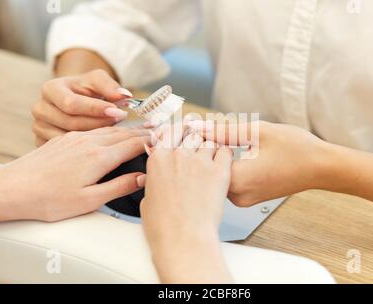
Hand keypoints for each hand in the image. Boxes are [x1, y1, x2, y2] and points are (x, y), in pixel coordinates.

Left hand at [0, 127, 149, 224]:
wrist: (13, 188)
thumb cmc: (49, 199)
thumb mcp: (90, 200)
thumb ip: (119, 186)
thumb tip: (142, 177)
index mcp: (99, 157)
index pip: (133, 145)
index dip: (151, 142)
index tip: (163, 141)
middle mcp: (89, 142)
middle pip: (123, 133)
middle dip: (142, 132)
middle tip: (157, 131)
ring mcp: (75, 138)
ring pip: (108, 129)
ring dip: (126, 129)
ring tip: (138, 130)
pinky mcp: (64, 139)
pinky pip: (93, 129)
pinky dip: (108, 129)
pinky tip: (109, 133)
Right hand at [32, 69, 131, 145]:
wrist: (75, 100)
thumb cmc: (87, 90)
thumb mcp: (97, 80)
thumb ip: (109, 85)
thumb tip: (124, 95)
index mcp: (50, 89)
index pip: (71, 103)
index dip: (96, 109)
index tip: (118, 112)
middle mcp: (40, 109)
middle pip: (70, 122)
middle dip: (98, 123)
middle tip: (120, 122)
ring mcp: (40, 128)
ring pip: (69, 139)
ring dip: (94, 137)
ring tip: (113, 132)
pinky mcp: (43, 143)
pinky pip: (66, 151)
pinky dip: (85, 149)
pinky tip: (100, 144)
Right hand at [141, 131, 232, 282]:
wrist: (183, 239)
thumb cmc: (164, 227)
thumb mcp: (147, 200)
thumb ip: (153, 183)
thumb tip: (154, 182)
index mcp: (158, 159)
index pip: (169, 132)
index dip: (176, 132)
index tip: (181, 133)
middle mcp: (178, 155)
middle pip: (190, 133)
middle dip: (194, 136)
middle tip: (198, 143)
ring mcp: (200, 161)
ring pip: (209, 140)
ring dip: (210, 146)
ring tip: (211, 157)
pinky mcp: (219, 171)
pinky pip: (225, 151)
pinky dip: (225, 154)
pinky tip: (223, 161)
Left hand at [188, 120, 329, 206]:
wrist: (320, 167)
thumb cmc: (296, 149)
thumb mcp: (257, 132)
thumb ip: (223, 131)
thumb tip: (198, 126)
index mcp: (238, 180)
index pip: (202, 161)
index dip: (196, 141)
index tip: (195, 126)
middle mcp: (238, 195)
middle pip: (207, 171)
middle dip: (204, 148)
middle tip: (205, 129)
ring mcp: (243, 199)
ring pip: (217, 176)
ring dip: (215, 158)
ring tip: (220, 138)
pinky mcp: (248, 198)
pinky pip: (229, 181)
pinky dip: (227, 166)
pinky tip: (233, 151)